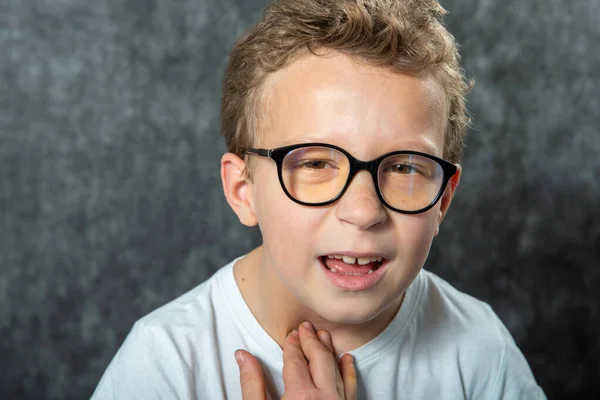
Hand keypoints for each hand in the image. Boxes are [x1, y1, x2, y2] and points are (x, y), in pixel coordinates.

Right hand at [235, 321, 356, 398]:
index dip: (292, 345)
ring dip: (329, 350)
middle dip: (311, 340)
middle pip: (318, 359)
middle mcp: (324, 397)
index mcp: (299, 395)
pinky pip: (351, 387)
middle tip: (306, 326)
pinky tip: (346, 359)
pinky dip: (349, 371)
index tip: (291, 334)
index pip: (296, 360)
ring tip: (323, 336)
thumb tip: (243, 356)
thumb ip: (252, 385)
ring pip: (336, 369)